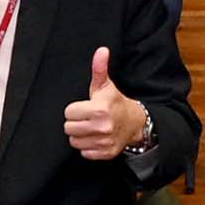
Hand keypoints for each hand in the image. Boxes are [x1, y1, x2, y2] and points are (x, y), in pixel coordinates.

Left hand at [60, 46, 148, 160]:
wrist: (135, 123)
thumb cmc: (115, 103)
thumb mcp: (105, 85)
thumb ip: (99, 68)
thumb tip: (101, 50)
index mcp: (99, 109)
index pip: (68, 113)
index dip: (76, 109)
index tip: (86, 107)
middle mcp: (102, 127)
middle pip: (69, 128)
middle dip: (76, 122)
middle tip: (88, 117)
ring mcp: (104, 142)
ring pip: (74, 141)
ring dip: (80, 135)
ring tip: (91, 127)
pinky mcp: (105, 153)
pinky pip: (84, 152)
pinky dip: (88, 146)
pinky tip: (96, 137)